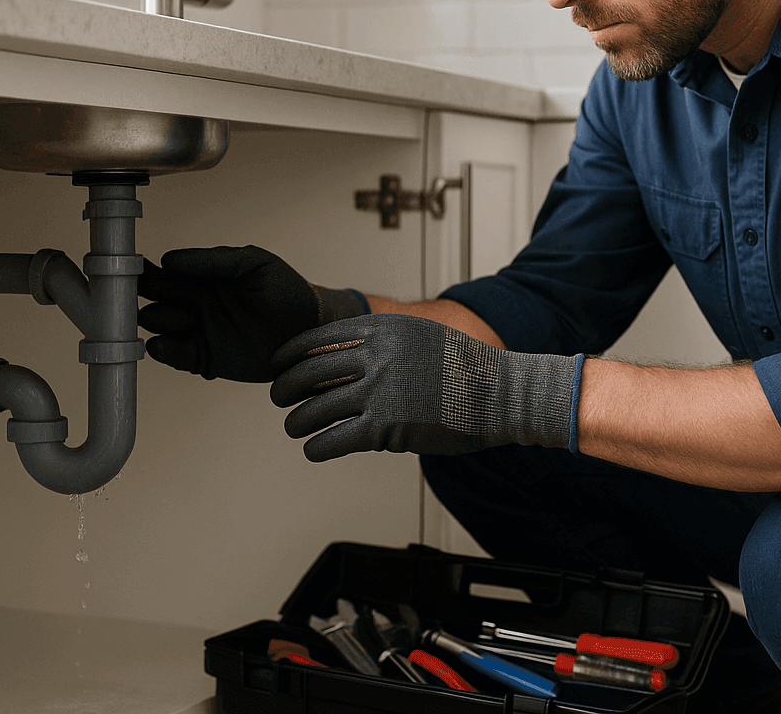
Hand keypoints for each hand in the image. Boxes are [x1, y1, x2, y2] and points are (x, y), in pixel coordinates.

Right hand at [138, 245, 365, 381]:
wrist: (311, 332)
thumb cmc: (287, 291)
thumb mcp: (255, 264)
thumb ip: (215, 260)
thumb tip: (171, 259)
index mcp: (202, 278)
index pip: (163, 272)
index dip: (144, 270)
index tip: (130, 268)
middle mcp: (195, 304)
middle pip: (153, 298)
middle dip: (138, 296)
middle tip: (126, 294)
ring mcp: (198, 332)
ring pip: (158, 326)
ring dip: (153, 321)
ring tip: (152, 317)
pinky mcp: (205, 359)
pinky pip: (175, 356)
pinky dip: (164, 351)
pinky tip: (163, 344)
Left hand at [269, 313, 582, 461]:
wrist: (502, 394)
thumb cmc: (468, 369)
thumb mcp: (423, 336)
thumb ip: (386, 342)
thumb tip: (353, 356)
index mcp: (383, 330)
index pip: (320, 338)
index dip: (292, 353)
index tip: (280, 363)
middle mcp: (376, 357)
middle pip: (310, 372)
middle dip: (286, 387)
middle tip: (278, 396)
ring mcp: (379, 392)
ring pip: (316, 409)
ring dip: (298, 421)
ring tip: (294, 427)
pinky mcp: (385, 428)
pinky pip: (334, 439)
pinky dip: (317, 447)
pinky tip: (314, 450)